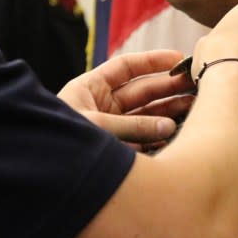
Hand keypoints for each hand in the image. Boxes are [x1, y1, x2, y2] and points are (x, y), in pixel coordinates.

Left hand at [58, 50, 194, 145]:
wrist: (42, 178)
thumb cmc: (59, 142)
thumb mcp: (96, 126)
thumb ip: (133, 127)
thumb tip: (169, 127)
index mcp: (90, 88)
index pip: (126, 67)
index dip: (152, 61)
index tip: (178, 58)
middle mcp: (101, 105)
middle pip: (141, 91)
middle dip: (168, 88)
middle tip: (195, 84)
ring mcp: (110, 129)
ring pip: (145, 116)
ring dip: (169, 112)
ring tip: (194, 107)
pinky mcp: (116, 152)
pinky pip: (142, 141)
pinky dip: (159, 139)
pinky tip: (177, 134)